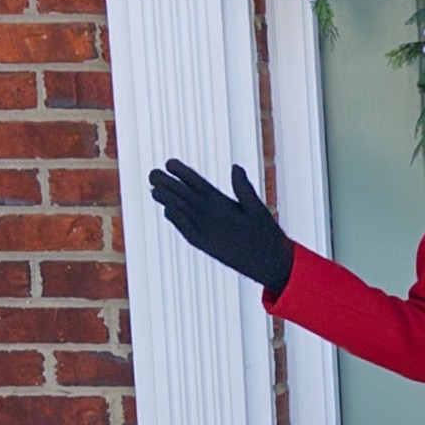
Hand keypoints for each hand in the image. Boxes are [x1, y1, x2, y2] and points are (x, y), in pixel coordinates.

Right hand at [147, 159, 293, 297]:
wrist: (272, 262)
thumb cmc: (267, 234)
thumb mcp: (255, 207)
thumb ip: (243, 189)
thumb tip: (235, 167)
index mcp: (220, 200)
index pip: (197, 183)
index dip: (183, 173)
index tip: (169, 162)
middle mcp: (209, 212)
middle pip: (184, 195)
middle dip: (168, 184)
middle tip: (153, 174)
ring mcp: (206, 228)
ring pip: (182, 211)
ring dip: (169, 200)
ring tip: (155, 189)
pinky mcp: (205, 244)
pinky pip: (188, 231)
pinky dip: (179, 221)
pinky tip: (169, 211)